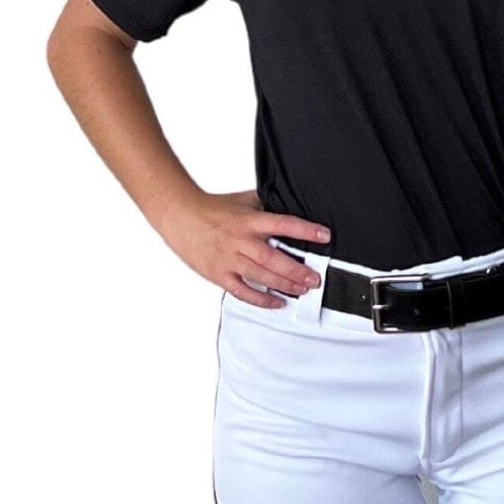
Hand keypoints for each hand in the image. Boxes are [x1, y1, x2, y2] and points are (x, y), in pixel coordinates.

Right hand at [160, 188, 330, 307]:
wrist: (179, 216)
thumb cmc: (212, 209)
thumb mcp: (242, 201)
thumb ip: (266, 205)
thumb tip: (291, 203)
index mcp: (248, 220)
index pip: (282, 224)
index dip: (305, 230)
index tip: (324, 235)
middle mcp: (240, 240)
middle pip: (273, 258)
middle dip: (297, 270)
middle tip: (315, 278)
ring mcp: (229, 259)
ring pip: (260, 276)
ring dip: (284, 285)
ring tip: (303, 290)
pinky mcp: (219, 274)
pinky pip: (242, 291)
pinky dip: (261, 299)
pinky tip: (277, 302)